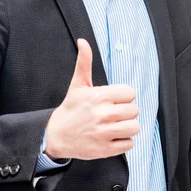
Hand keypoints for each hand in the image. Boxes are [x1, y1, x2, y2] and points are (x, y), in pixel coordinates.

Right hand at [44, 38, 139, 159]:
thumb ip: (84, 62)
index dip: (124, 97)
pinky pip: (129, 144)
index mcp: (99, 96)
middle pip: (134, 110)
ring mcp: (104, 133)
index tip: (114, 101)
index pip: (130, 93)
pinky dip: (123, 141)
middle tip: (114, 114)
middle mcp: (103, 114)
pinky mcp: (105, 149)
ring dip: (128, 127)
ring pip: (134, 127)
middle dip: (126, 112)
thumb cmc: (71, 109)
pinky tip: (112, 137)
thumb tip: (83, 41)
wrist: (56, 135)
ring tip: (116, 125)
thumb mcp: (77, 85)